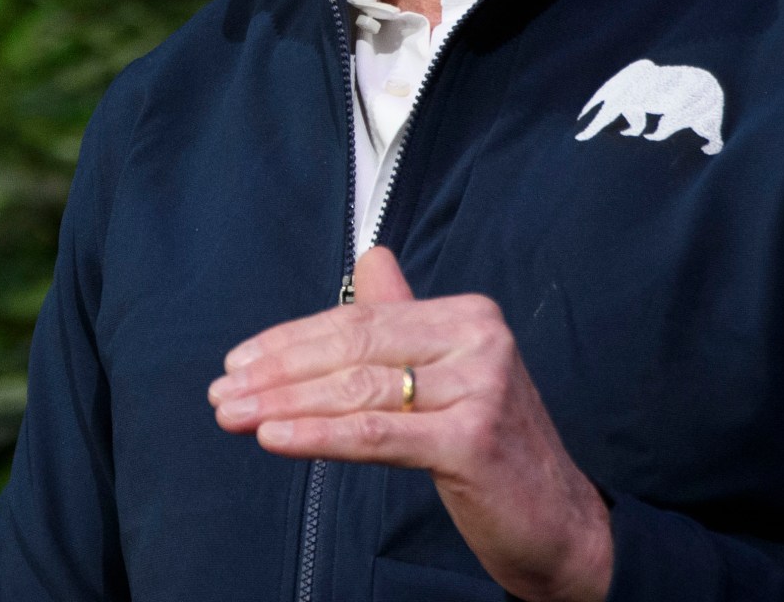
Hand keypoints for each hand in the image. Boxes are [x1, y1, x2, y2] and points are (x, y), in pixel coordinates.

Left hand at [205, 246, 613, 601]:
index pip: (360, 320)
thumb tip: (371, 259)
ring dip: (284, 403)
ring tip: (234, 415)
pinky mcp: (473, 439)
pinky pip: (378, 434)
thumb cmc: (493, 450)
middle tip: (224, 392)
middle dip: (278, 371)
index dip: (292, 340)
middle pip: (354, 348)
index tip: (239, 362)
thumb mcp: (450, 374)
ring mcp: (481, 387)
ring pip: (359, 390)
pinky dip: (319, 435)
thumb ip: (407, 317)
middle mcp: (479, 339)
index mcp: (468, 316)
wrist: (559, 523)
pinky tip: (275, 437)